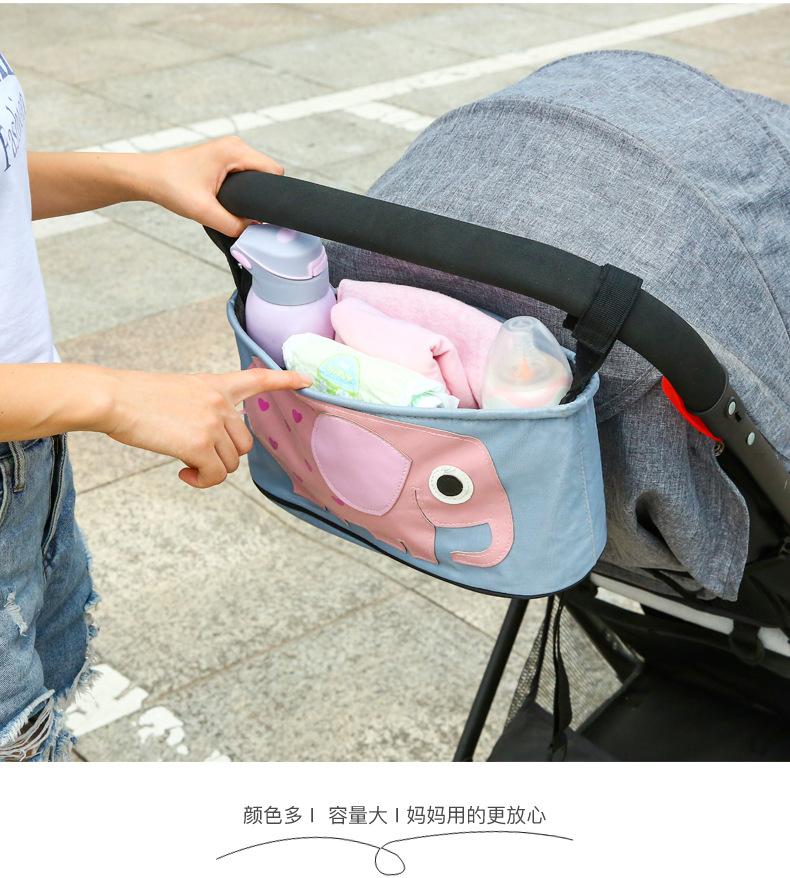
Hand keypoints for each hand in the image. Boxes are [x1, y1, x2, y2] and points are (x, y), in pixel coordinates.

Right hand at [99, 366, 309, 487]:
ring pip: (232, 463)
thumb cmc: (136, 397)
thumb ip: (203, 408)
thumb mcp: (179, 392)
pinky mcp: (200, 444)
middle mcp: (220, 403)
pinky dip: (201, 481)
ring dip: (211, 471)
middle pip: (245, 443)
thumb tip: (208, 440)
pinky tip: (183, 473)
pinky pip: (215, 476)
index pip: (258, 378)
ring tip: (186, 466)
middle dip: (225, 457)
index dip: (285, 380)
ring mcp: (212, 423)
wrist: (113, 398)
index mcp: (215, 385)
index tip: (306, 380)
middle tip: (198, 459)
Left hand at [142, 136, 283, 236]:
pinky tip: (228, 199)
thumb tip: (253, 232)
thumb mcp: (204, 211)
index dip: (273, 194)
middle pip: (267, 174)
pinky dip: (242, 188)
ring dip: (250, 192)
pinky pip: (245, 174)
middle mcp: (235, 145)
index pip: (274, 171)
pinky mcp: (223, 158)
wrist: (147, 176)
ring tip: (232, 204)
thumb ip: (233, 225)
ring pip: (257, 175)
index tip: (262, 211)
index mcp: (235, 151)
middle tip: (243, 211)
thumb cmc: (170, 185)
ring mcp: (229, 150)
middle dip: (261, 194)